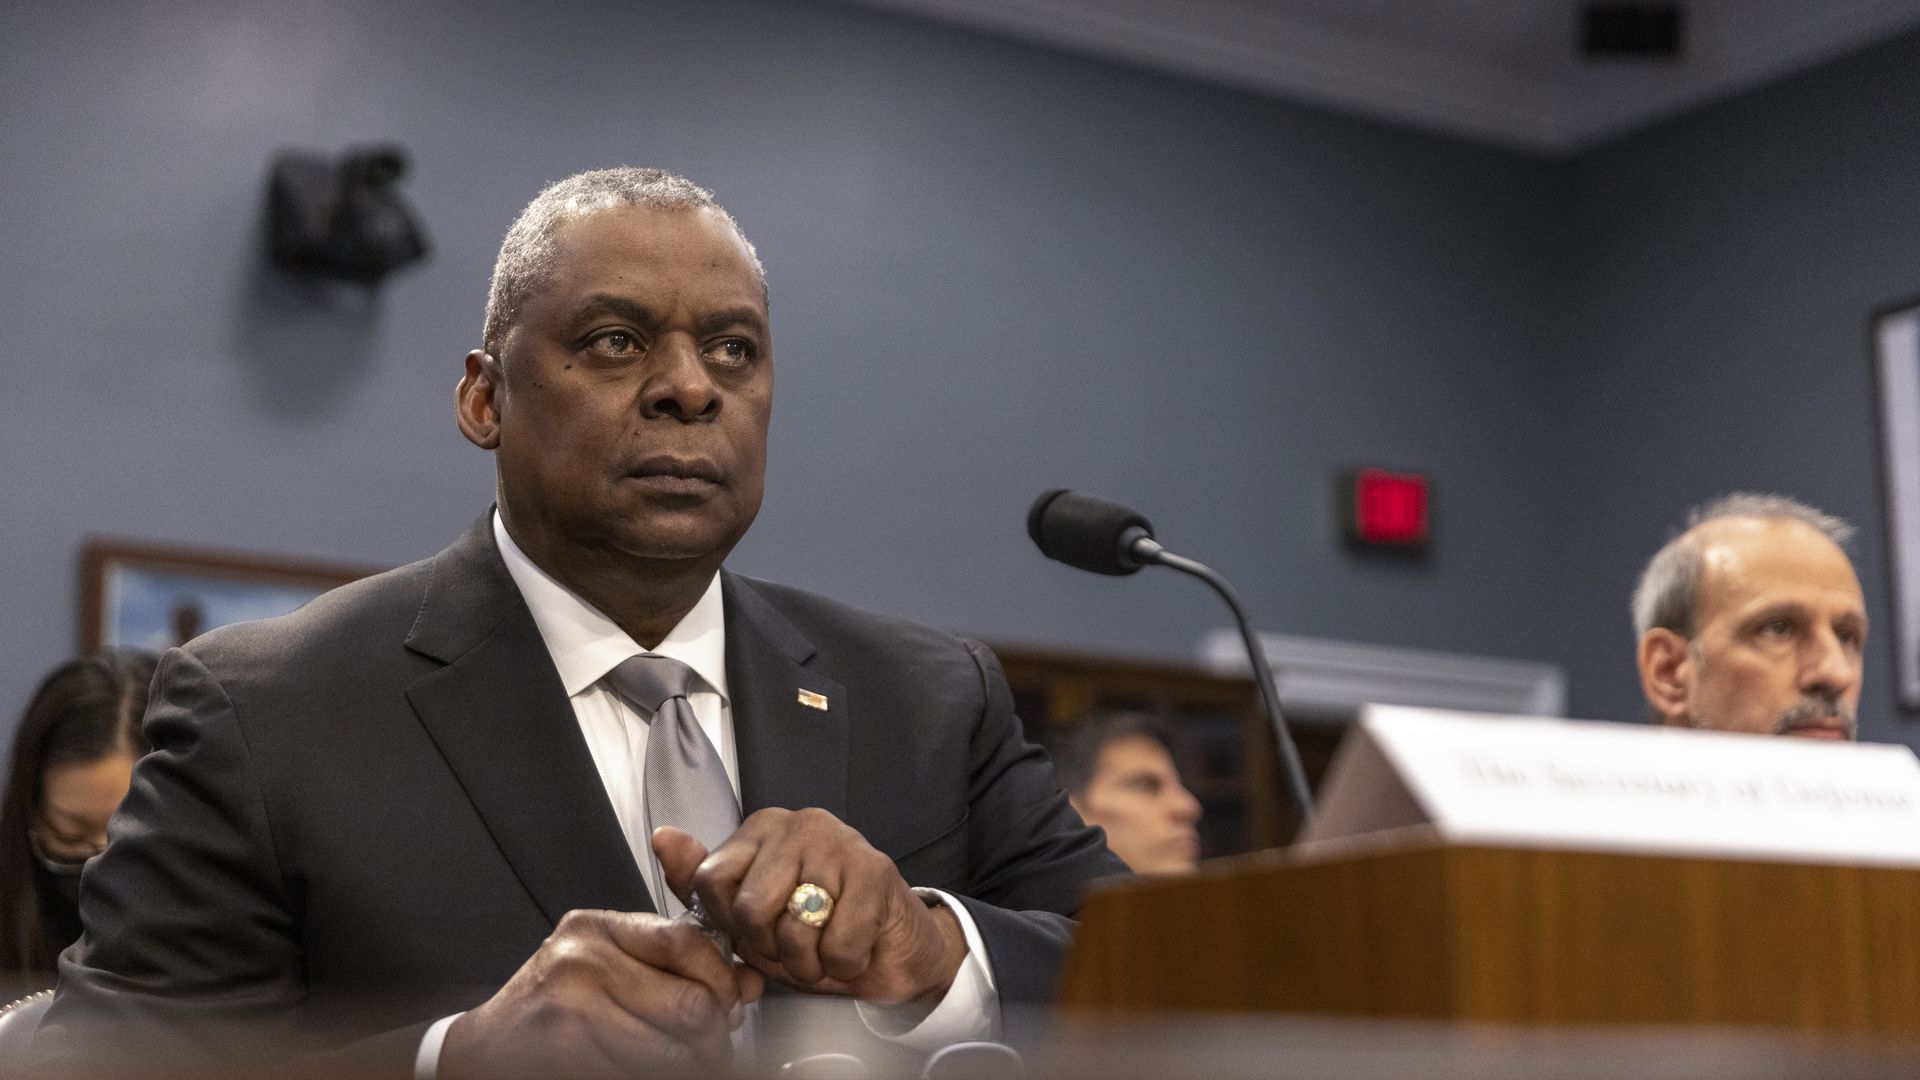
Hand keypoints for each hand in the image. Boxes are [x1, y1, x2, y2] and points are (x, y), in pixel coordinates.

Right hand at [439, 908, 763, 1079]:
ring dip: (693, 1065)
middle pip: (690, 1003)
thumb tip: (749, 982)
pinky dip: (660, 1076)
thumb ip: (673, 959)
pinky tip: (651, 1069)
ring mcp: (571, 1010)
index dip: (723, 980)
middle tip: (714, 1046)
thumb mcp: (607, 962)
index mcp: (596, 929)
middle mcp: (581, 961)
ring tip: (687, 1062)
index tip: (730, 1003)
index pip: (688, 943)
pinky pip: (643, 1073)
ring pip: (674, 1051)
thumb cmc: (553, 1004)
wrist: (489, 1047)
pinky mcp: (567, 1054)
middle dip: (714, 1034)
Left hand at [654, 810, 968, 1005]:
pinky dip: (844, 965)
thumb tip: (662, 837)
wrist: (890, 950)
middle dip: (771, 948)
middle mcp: (800, 823)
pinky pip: (838, 945)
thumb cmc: (815, 929)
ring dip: (809, 962)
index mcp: (762, 827)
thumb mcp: (746, 915)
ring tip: (825, 948)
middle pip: (750, 909)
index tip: (757, 930)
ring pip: (794, 929)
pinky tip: (855, 948)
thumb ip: (700, 882)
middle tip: (796, 945)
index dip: (730, 925)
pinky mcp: (877, 872)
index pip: (710, 881)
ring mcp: (841, 842)